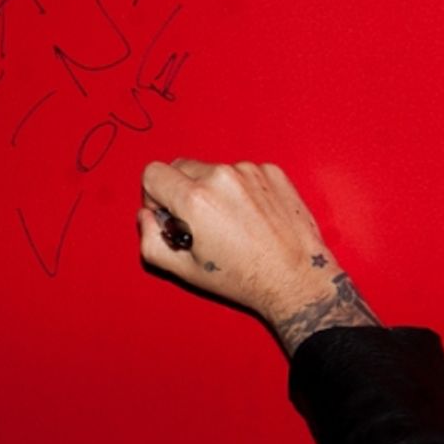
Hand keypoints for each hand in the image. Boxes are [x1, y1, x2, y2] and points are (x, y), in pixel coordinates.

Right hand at [138, 160, 378, 353]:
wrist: (296, 278)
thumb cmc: (242, 278)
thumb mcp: (184, 270)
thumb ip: (150, 240)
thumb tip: (148, 217)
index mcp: (195, 200)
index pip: (153, 173)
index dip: (153, 194)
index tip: (167, 213)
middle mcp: (222, 178)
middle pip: (179, 166)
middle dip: (179, 190)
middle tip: (196, 221)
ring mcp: (250, 171)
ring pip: (212, 169)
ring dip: (212, 189)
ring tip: (229, 222)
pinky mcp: (272, 172)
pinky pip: (241, 172)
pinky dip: (239, 190)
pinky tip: (250, 216)